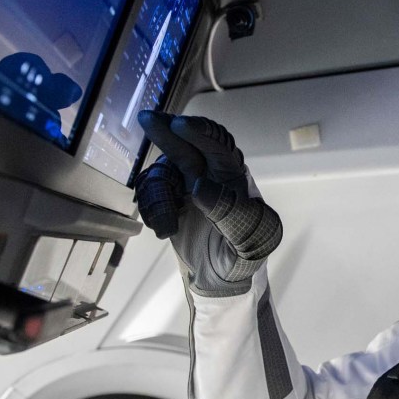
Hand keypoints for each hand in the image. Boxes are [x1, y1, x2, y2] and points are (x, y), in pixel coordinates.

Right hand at [135, 111, 282, 296]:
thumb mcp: (250, 240)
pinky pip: (151, 193)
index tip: (181, 126)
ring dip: (157, 194)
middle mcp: (209, 174)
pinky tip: (162, 229)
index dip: (200, 132)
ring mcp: (185, 186)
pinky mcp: (169, 201)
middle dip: (166, 131)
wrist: (224, 280)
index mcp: (234, 176)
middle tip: (148, 119)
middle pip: (185, 144)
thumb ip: (230, 213)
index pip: (218, 145)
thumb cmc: (245, 255)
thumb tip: (199, 186)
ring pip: (162, 171)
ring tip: (165, 227)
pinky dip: (151, 208)